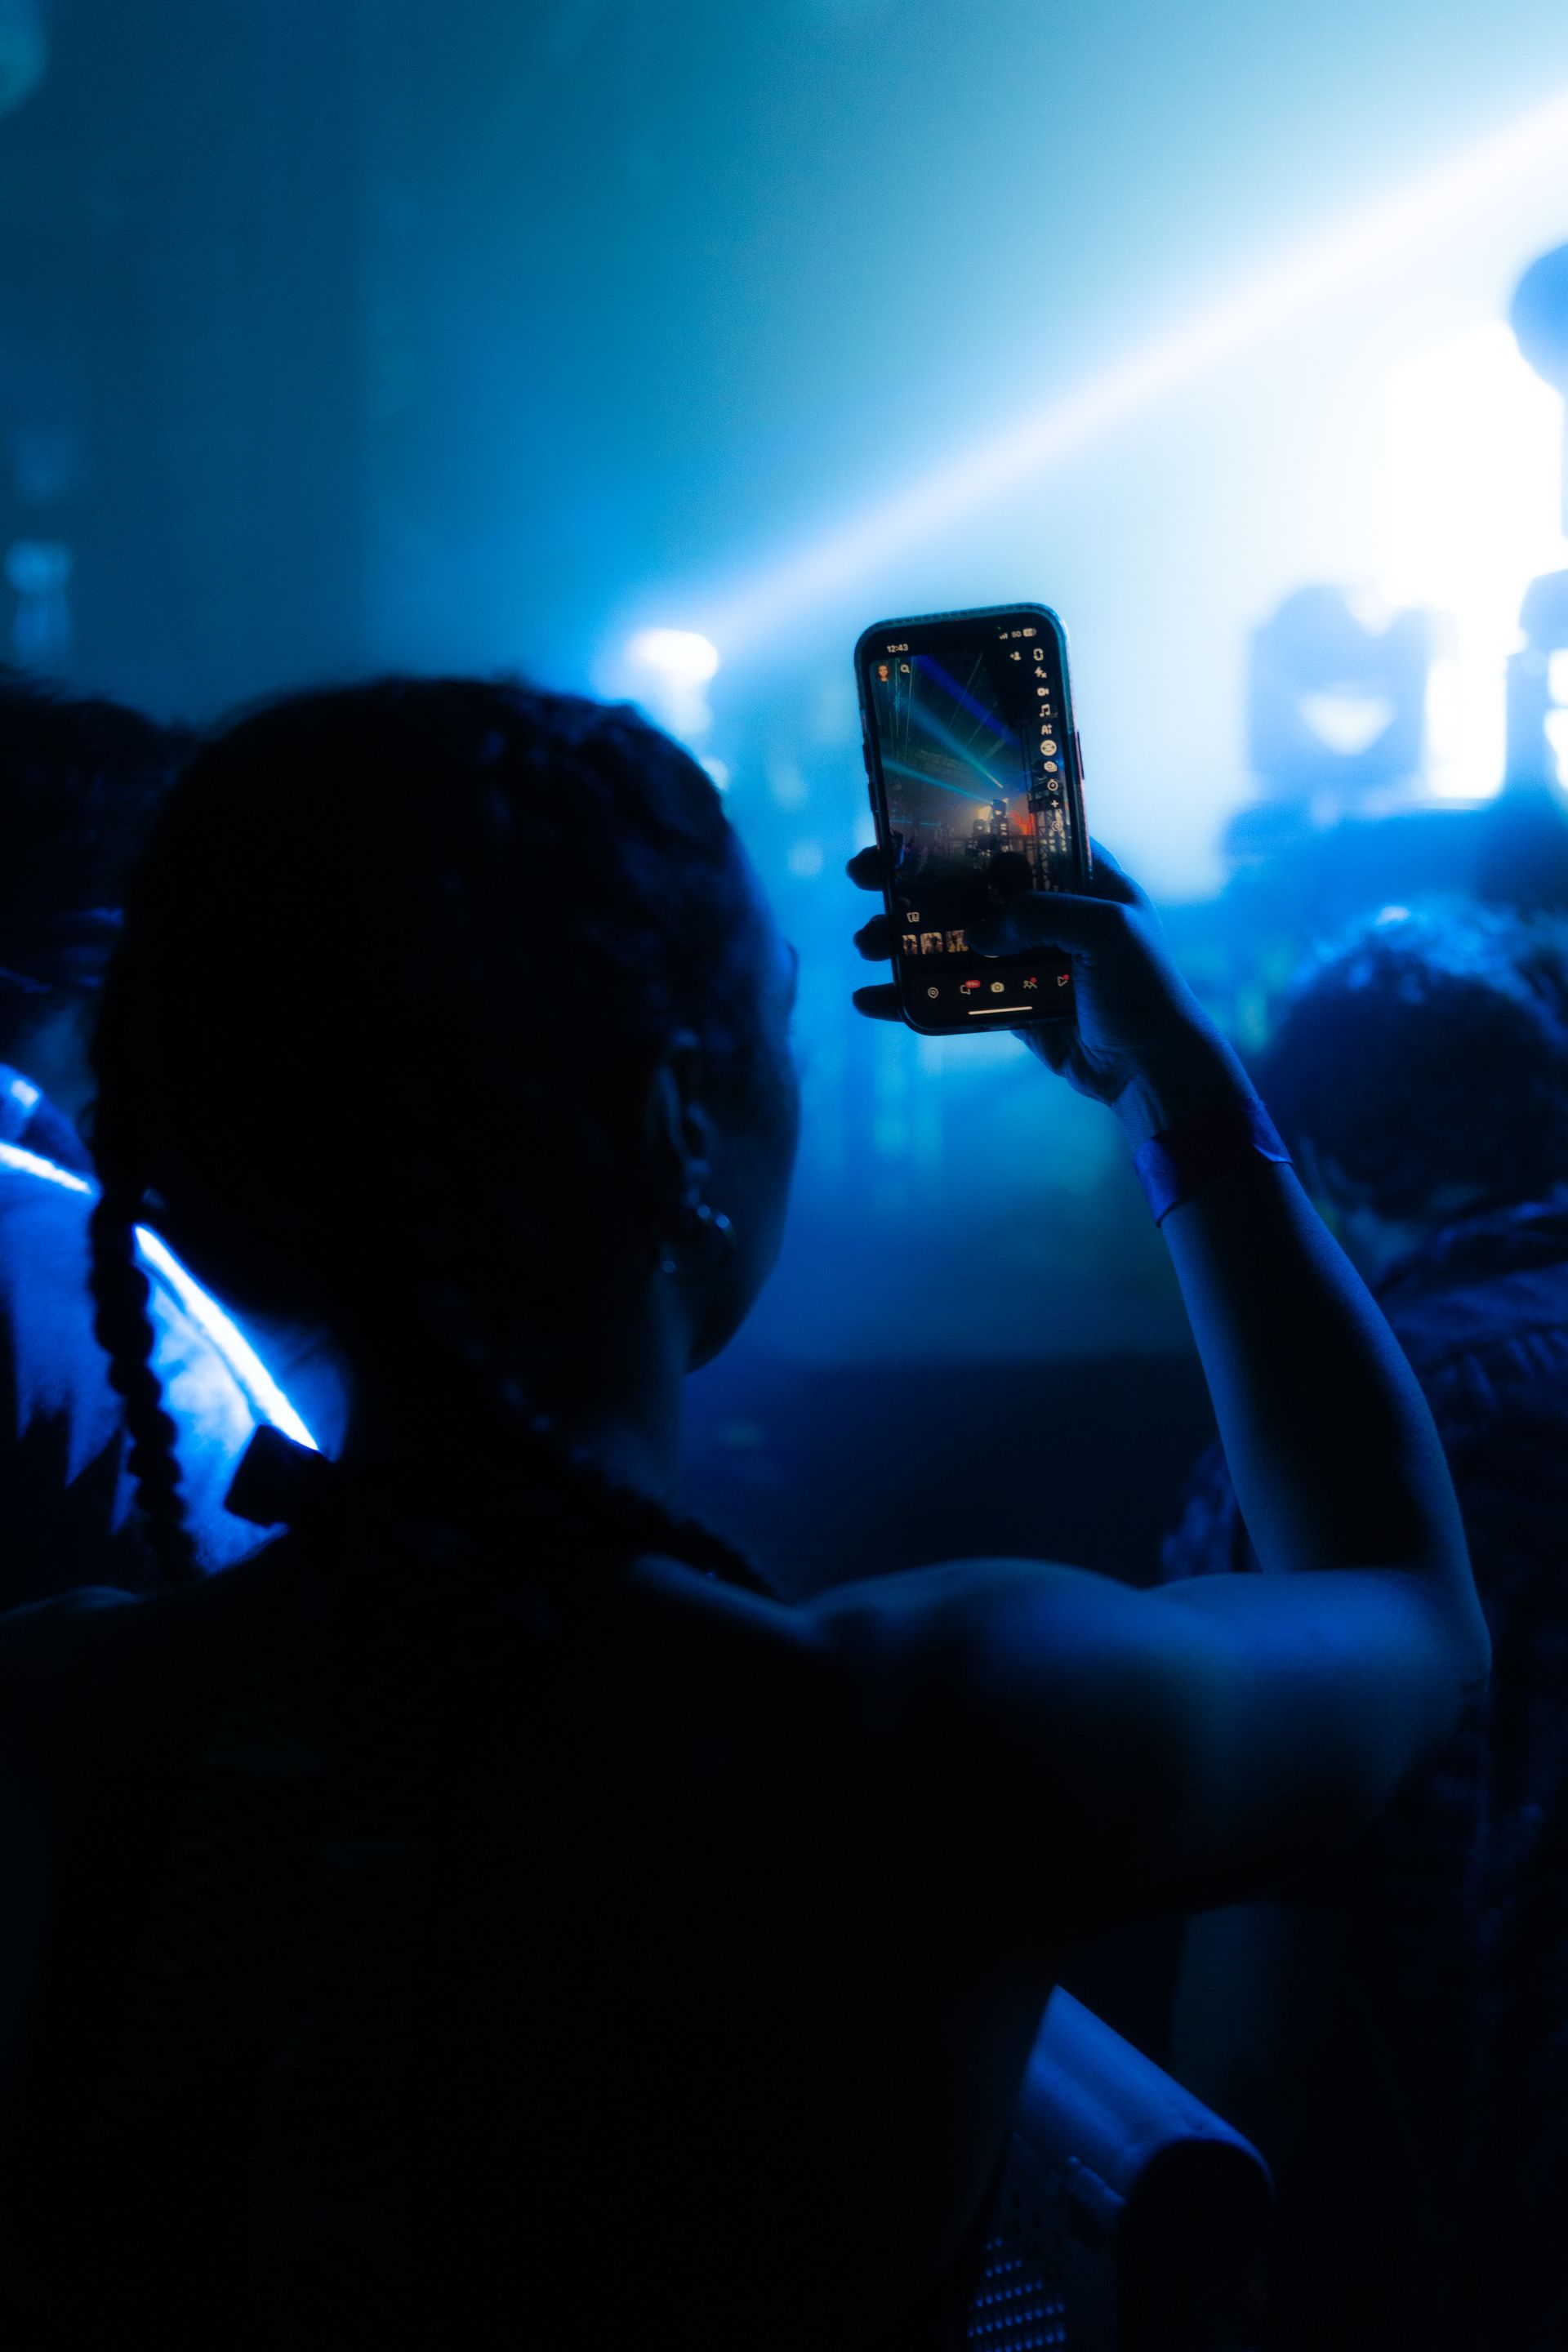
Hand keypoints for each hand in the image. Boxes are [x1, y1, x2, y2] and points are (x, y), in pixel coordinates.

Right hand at [847, 840, 1249, 1141]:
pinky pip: (950, 994)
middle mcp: (1046, 911)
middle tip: (864, 873)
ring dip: (901, 938)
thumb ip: (1042, 915)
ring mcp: (1022, 957)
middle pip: (966, 885)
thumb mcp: (1106, 932)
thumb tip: (977, 933)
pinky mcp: (1006, 1003)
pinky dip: (910, 998)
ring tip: (864, 941)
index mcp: (1078, 877)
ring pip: (949, 939)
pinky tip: (871, 999)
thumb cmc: (1145, 990)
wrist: (1150, 1070)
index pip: (1012, 836)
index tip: (907, 822)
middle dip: (910, 880)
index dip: (960, 827)